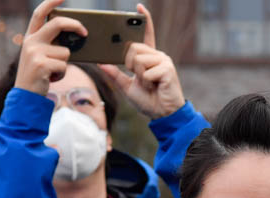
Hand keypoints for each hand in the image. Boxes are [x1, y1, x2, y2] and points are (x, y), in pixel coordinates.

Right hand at [13, 0, 84, 96]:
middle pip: (57, 24)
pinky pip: (64, 65)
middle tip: (85, 33)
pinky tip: (51, 79)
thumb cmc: (38, 76)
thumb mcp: (40, 56)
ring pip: (66, 52)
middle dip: (75, 26)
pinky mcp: (42, 65)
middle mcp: (31, 41)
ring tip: (52, 72)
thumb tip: (74, 36)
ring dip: (64, 64)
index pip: (40, 13)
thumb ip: (50, 44)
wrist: (25, 96)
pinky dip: (62, 74)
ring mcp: (35, 52)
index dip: (51, 2)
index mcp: (30, 37)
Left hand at [98, 4, 184, 118]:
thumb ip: (115, 74)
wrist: (162, 114)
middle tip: (140, 79)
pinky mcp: (168, 68)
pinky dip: (147, 82)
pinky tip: (156, 86)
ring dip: (139, 76)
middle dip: (131, 65)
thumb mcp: (126, 87)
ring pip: (138, 59)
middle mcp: (157, 56)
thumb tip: (101, 63)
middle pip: (134, 49)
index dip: (144, 21)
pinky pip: (146, 71)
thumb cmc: (148, 100)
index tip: (138, 7)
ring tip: (149, 84)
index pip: (146, 35)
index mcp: (149, 58)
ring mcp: (163, 61)